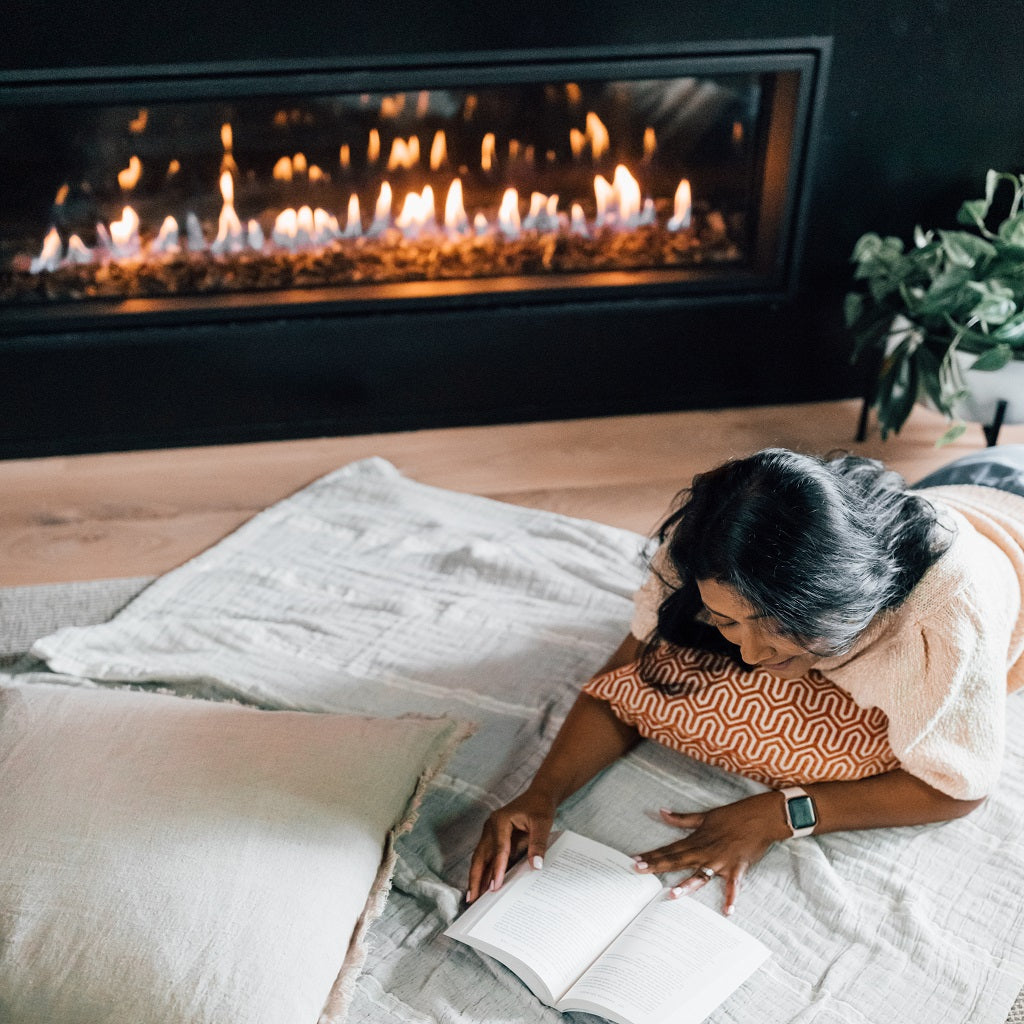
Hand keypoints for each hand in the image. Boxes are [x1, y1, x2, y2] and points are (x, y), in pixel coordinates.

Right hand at [467, 789, 556, 902]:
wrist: (539, 796)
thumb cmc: (540, 807)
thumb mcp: (542, 824)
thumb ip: (538, 844)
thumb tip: (535, 866)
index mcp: (501, 821)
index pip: (499, 849)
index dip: (497, 869)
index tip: (495, 887)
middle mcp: (491, 826)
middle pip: (481, 855)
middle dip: (475, 878)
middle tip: (473, 899)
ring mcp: (490, 832)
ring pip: (480, 858)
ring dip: (476, 877)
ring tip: (473, 898)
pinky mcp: (493, 838)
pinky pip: (487, 857)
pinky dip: (484, 871)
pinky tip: (482, 885)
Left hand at [632, 793, 789, 915]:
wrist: (759, 817)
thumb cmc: (732, 816)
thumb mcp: (704, 816)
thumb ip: (681, 818)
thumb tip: (661, 812)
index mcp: (696, 840)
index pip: (669, 849)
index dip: (652, 855)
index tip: (634, 860)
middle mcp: (705, 852)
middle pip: (677, 861)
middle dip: (657, 866)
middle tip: (639, 871)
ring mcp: (720, 861)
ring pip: (700, 875)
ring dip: (687, 885)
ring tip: (672, 895)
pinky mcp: (737, 868)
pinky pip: (733, 886)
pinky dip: (731, 898)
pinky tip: (727, 912)